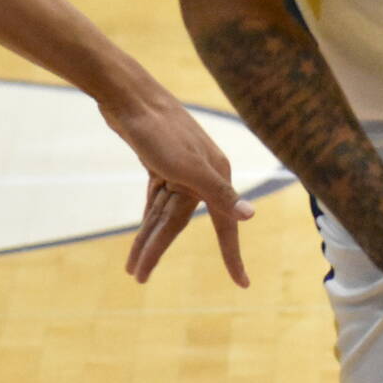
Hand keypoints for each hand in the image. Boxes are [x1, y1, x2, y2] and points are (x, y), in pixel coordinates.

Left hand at [105, 95, 254, 286]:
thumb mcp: (188, 166)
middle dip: (158, 249)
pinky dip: (150, 215)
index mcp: (215, 175)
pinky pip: (157, 198)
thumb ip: (220, 193)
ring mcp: (180, 167)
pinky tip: (144, 230)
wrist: (130, 97)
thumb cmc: (159, 130)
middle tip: (138, 278)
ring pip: (163, 212)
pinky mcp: (159, 162)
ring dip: (147, 237)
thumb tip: (251, 215)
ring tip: (130, 267)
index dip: (232, 256)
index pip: (224, 226)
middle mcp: (202, 174)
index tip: (242, 284)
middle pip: (178, 222)